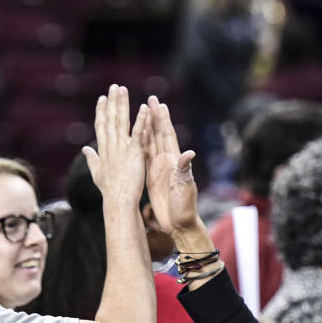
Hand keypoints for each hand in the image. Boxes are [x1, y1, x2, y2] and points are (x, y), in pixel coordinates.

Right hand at [82, 85, 147, 208]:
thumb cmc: (110, 192)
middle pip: (110, 119)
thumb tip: (85, 150)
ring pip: (121, 122)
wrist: (118, 202)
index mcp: (104, 151)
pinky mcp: (134, 153)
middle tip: (114, 87)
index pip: (101, 127)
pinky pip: (138, 134)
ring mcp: (122, 149)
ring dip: (122, 105)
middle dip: (112, 102)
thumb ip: (92, 159)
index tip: (102, 98)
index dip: (101, 112)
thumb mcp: (97, 173)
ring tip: (123, 90)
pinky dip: (141, 120)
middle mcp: (111, 147)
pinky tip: (144, 107)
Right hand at [143, 95, 198, 234]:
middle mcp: (167, 161)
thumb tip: (188, 153)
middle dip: (154, 117)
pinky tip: (133, 136)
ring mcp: (159, 168)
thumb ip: (185, 170)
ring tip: (140, 112)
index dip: (163, 120)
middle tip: (149, 100)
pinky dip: (139, 145)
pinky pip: (144, 158)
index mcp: (174, 161)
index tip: (158, 104)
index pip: (168, 135)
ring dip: (146, 127)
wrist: (179, 223)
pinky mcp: (152, 177)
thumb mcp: (186, 186)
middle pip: (158, 134)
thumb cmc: (185, 206)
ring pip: (150, 143)